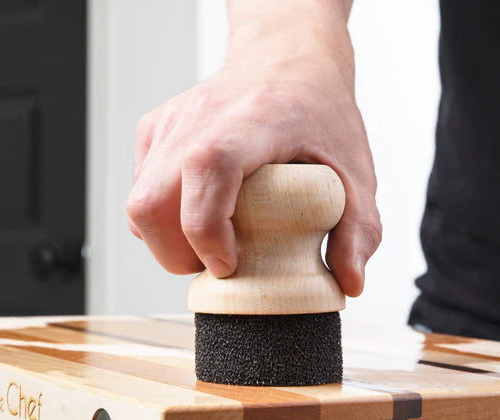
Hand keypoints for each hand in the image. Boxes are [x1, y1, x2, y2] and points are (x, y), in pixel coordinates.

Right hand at [127, 0, 380, 296]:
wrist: (287, 56)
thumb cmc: (320, 110)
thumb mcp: (356, 169)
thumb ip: (360, 230)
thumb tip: (350, 284)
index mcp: (254, 119)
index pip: (206, 169)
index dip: (206, 229)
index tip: (228, 265)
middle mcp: (201, 115)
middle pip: (153, 200)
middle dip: (177, 255)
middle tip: (217, 266)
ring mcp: (172, 121)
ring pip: (139, 203)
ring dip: (166, 243)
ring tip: (209, 246)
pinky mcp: (156, 130)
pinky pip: (140, 191)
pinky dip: (161, 222)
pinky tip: (197, 220)